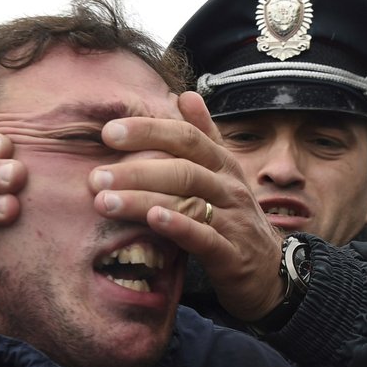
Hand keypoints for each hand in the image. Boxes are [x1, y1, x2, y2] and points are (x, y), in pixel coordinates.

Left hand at [88, 91, 284, 320]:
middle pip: (183, 168)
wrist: (270, 272)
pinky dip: (178, 226)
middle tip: (97, 176)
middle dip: (137, 169)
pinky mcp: (231, 255)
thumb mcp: (224, 173)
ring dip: (142, 199)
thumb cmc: (236, 218)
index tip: (109, 132)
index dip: (148, 131)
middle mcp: (228, 188)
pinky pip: (204, 237)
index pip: (186, 138)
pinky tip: (153, 219)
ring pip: (188, 201)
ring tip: (104, 201)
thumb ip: (204, 136)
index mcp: (223, 165)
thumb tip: (185, 94)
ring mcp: (232, 221)